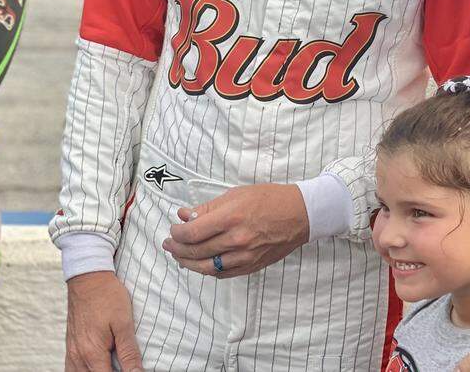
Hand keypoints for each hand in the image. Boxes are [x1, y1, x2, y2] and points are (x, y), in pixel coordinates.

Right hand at [64, 271, 143, 371]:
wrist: (88, 277)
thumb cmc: (108, 297)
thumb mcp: (124, 323)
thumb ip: (129, 352)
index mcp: (93, 354)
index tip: (134, 371)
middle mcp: (78, 357)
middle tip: (124, 366)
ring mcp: (72, 352)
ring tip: (112, 366)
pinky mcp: (70, 346)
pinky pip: (71, 369)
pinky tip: (96, 367)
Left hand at [161, 182, 308, 277]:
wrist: (300, 214)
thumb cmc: (270, 199)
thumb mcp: (237, 194)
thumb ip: (208, 207)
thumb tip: (185, 215)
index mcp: (231, 217)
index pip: (192, 233)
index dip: (177, 233)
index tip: (173, 229)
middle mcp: (236, 240)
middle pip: (195, 251)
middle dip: (177, 248)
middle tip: (169, 244)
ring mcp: (244, 256)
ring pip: (206, 267)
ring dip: (188, 263)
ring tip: (179, 256)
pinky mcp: (251, 266)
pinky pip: (222, 274)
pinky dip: (207, 270)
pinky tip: (199, 264)